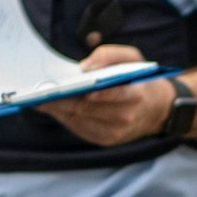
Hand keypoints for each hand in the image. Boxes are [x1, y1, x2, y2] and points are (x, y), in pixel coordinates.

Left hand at [38, 44, 174, 146]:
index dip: (92, 92)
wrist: (157, 111)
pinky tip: (52, 107)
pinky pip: (79, 128)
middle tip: (40, 91)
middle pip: (88, 109)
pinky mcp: (105, 141)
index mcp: (136, 96)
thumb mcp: (134, 59)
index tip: (70, 87)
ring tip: (40, 98)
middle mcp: (125, 118)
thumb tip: (86, 66)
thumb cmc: (141, 81)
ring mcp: (114, 133)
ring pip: (79, 120)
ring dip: (58, 110)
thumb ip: (111, 55)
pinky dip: (65, 117)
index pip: (113, 94)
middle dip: (63, 100)